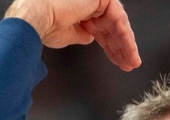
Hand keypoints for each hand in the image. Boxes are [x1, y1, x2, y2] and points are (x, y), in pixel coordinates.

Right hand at [5, 0, 141, 70]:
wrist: (37, 18)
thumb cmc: (46, 25)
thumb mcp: (69, 34)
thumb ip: (82, 35)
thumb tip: (89, 39)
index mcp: (80, 10)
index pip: (101, 29)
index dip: (111, 46)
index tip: (119, 61)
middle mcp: (88, 3)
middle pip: (111, 27)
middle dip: (121, 47)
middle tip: (130, 63)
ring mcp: (95, 0)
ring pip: (118, 24)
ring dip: (126, 45)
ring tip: (132, 61)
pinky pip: (119, 20)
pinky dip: (125, 37)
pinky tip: (129, 50)